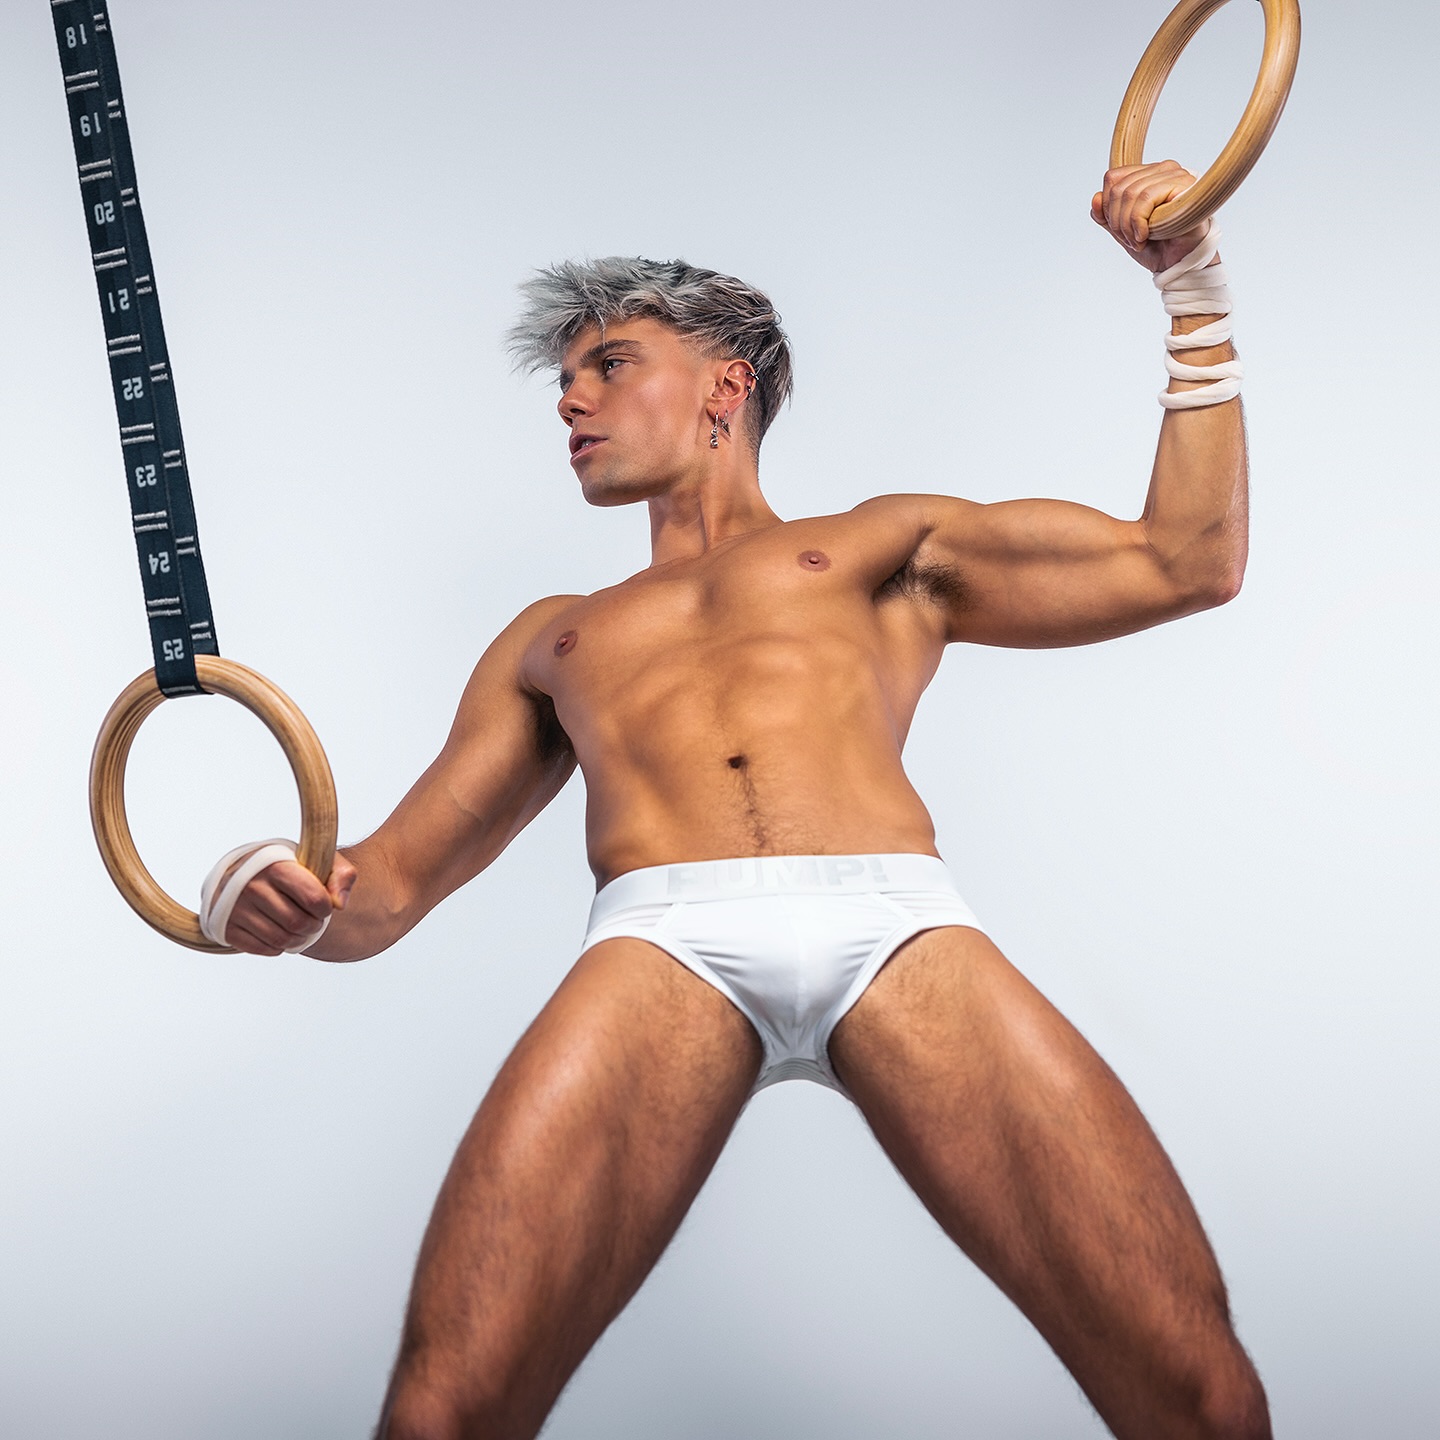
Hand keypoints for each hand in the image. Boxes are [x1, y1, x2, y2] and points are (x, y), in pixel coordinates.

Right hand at [225, 852, 356, 955]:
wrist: (246, 870)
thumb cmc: (290, 867)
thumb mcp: (319, 860)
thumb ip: (342, 875)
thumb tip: (340, 904)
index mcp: (276, 865)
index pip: (314, 899)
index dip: (325, 907)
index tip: (322, 904)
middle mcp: (252, 885)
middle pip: (298, 923)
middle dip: (313, 926)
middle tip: (312, 919)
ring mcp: (236, 907)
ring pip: (280, 940)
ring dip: (298, 939)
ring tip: (299, 928)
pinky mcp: (227, 927)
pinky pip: (262, 949)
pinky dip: (277, 947)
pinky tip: (279, 932)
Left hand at [1092, 160, 1210, 274]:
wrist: (1178, 263)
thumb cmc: (1156, 246)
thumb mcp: (1122, 231)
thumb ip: (1106, 216)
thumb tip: (1096, 198)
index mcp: (1148, 174)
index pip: (1113, 178)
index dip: (1108, 208)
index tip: (1119, 231)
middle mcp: (1164, 169)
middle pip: (1119, 188)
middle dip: (1117, 221)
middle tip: (1129, 240)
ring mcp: (1176, 175)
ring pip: (1131, 193)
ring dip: (1128, 225)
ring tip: (1138, 241)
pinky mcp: (1185, 187)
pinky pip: (1147, 197)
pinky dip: (1138, 222)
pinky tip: (1145, 236)